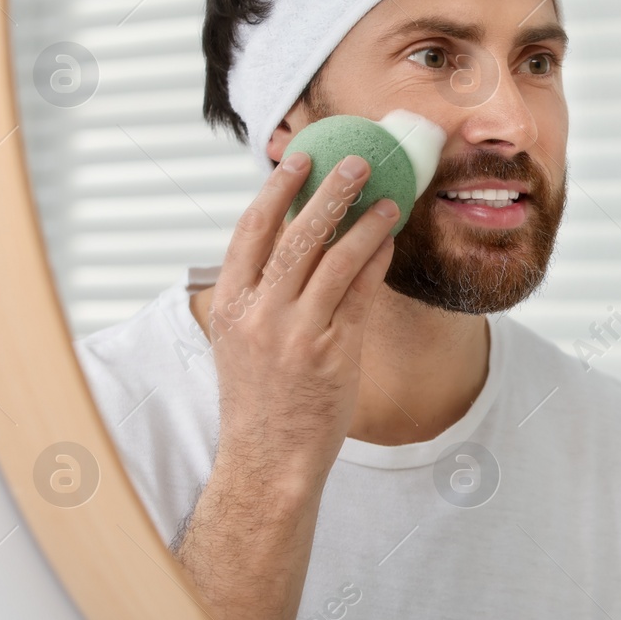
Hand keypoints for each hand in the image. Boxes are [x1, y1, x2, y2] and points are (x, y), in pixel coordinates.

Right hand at [206, 151, 399, 498]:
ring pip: (333, 259)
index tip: (297, 160)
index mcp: (231, 305)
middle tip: (354, 161)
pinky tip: (389, 242)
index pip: (250, 231)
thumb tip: (289, 244)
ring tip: (387, 198)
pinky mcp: (332, 351)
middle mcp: (260, 313)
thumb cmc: (259, 400)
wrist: (268, 459)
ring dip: (363, 222)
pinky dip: (375, 261)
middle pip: (296, 234)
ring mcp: (295, 332)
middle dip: (329, 191)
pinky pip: (359, 293)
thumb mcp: (240, 341)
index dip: (275, 190)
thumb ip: (259, 295)